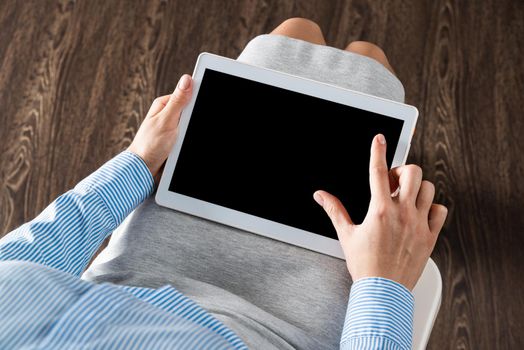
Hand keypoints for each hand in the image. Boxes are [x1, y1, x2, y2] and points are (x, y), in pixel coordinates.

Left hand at [128, 74, 192, 182]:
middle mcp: (169, 114)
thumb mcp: (166, 120)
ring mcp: (173, 127)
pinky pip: (189, 136)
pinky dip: (189, 140)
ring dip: (192, 133)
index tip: (199, 108)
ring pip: (192, 125)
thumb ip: (178, 101)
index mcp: (165, 104)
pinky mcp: (176, 139)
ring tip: (182, 142)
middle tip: (185, 131)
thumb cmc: (150, 145)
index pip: (187, 94)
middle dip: (194, 120)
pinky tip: (184, 146)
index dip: (198, 98)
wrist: (143, 170)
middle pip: (192, 110)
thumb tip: (187, 79)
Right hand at [313, 134, 447, 289]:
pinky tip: (420, 214)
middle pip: (412, 173)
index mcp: (380, 210)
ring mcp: (418, 224)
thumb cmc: (365, 265)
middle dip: (402, 171)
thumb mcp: (346, 234)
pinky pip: (439, 211)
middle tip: (393, 182)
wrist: (383, 290)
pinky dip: (432, 207)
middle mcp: (402, 213)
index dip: (378, 150)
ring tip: (406, 198)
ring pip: (428, 189)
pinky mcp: (430, 236)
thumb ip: (334, 210)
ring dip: (417, 188)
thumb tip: (321, 195)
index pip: (378, 171)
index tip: (380, 139)